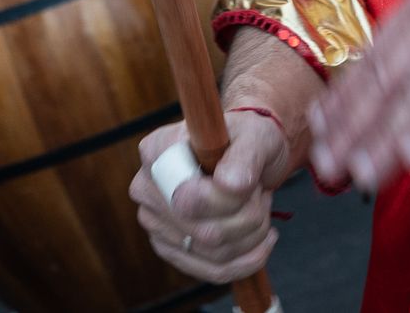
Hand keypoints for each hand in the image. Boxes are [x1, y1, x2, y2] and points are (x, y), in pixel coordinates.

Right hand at [129, 110, 287, 284]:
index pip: (187, 197)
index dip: (228, 201)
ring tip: (259, 208)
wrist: (245, 160)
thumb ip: (243, 156)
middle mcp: (146, 188)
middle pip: (204, 231)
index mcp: (156, 152)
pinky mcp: (171, 249)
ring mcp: (155, 223)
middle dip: (249, 217)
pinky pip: (213, 271)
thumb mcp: (254, 137)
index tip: (252, 184)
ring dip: (251, 236)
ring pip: (213, 253)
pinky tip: (262, 241)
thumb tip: (230, 185)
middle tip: (260, 194)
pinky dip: (247, 260)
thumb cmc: (246, 140)